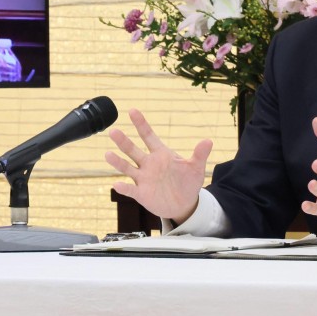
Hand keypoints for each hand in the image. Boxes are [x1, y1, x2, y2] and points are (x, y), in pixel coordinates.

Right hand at [105, 108, 211, 222]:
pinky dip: (123, 188)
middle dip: (123, 141)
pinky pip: (130, 189)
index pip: (148, 136)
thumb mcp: (195, 168)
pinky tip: (116, 185)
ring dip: (118, 161)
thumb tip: (208, 141)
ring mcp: (143, 178)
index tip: (132, 111)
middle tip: (114, 131)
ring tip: (107, 154)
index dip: (141, 124)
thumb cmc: (187, 182)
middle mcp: (148, 164)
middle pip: (133, 150)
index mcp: (161, 154)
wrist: (183, 204)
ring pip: (127, 167)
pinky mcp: (141, 193)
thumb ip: (199, 154)